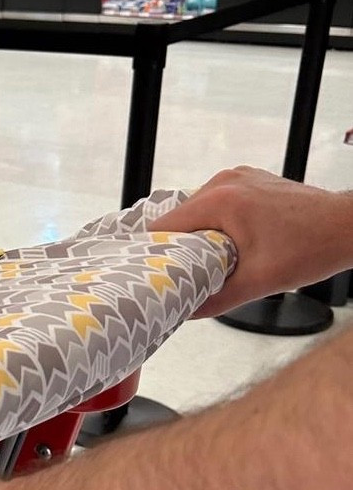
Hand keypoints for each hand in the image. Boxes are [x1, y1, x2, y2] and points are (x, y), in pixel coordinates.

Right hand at [151, 166, 352, 317]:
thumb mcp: (259, 282)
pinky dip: (217, 223)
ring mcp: (238, 176)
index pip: (164, 226)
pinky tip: (230, 243)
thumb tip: (185, 313)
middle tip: (187, 274)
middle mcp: (225, 181)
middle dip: (180, 246)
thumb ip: (216, 300)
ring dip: (200, 235)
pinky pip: (217, 202)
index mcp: (221, 200)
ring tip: (213, 260)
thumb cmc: (312, 249)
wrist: (346, 227)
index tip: (157, 274)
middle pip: (179, 218)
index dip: (156, 253)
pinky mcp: (249, 179)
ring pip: (197, 210)